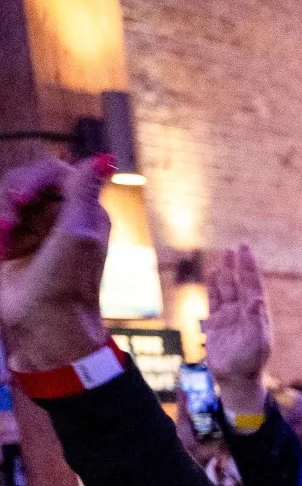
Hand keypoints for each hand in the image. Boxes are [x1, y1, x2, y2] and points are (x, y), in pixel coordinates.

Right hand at [0, 156, 111, 371]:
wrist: (43, 327)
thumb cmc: (66, 285)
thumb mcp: (77, 236)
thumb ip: (85, 194)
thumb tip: (106, 158)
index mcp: (84, 212)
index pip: (53, 170)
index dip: (33, 177)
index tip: (22, 199)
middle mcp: (60, 216)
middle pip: (23, 180)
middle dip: (10, 198)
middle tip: (8, 224)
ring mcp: (35, 230)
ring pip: (4, 198)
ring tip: (4, 245)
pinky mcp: (13, 243)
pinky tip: (1, 250)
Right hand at [202, 245, 272, 414]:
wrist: (236, 378)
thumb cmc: (251, 362)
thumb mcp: (258, 342)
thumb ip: (257, 320)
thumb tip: (257, 299)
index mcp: (258, 314)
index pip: (253, 285)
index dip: (249, 268)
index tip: (246, 250)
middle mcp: (244, 312)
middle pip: (240, 284)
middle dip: (238, 266)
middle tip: (236, 247)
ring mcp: (230, 316)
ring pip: (227, 290)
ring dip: (225, 273)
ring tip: (224, 256)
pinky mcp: (216, 323)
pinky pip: (214, 300)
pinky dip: (213, 287)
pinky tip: (213, 274)